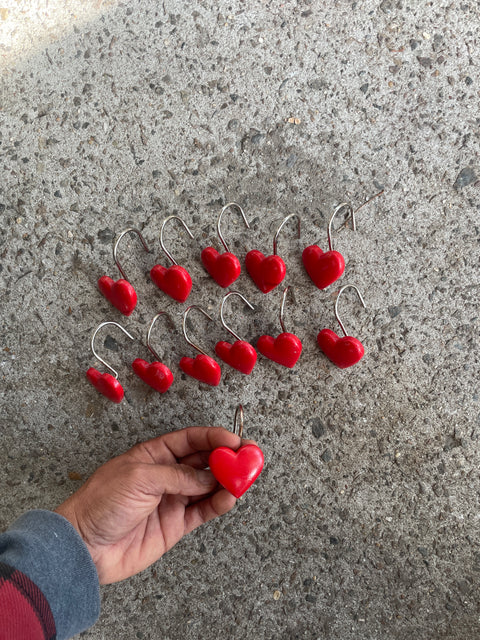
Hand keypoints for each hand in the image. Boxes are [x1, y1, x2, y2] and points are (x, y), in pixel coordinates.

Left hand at [55, 426, 244, 583]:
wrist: (85, 546)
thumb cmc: (101, 502)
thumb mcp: (140, 478)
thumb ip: (178, 476)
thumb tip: (209, 476)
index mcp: (154, 454)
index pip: (191, 440)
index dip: (214, 437)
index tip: (234, 440)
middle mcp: (167, 474)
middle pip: (204, 461)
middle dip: (227, 458)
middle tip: (247, 458)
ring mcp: (173, 499)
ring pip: (208, 485)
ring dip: (227, 481)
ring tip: (243, 479)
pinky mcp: (176, 524)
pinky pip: (203, 510)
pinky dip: (219, 504)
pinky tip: (229, 498)